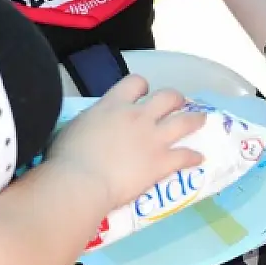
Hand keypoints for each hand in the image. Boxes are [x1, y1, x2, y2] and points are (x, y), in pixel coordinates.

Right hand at [47, 75, 206, 211]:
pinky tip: (199, 158)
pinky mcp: (162, 161)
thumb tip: (88, 127)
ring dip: (195, 119)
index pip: (135, 83)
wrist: (80, 181)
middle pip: (167, 97)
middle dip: (175, 99)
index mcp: (113, 105)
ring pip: (184, 121)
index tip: (143, 93)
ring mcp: (153, 138)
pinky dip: (194, 157)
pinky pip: (185, 156)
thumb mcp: (73, 127)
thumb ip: (89, 122)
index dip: (142, 86)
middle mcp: (137, 116)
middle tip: (177, 104)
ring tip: (201, 120)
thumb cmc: (65, 157)